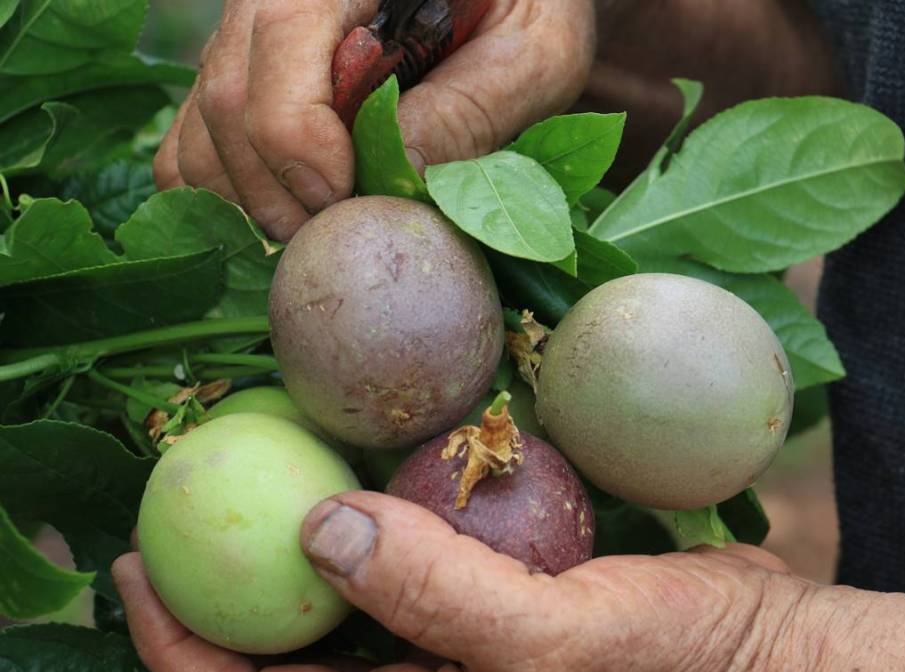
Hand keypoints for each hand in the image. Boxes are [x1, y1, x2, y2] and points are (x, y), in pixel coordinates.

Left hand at [114, 490, 815, 671]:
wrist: (763, 656)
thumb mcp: (556, 645)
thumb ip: (437, 594)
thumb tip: (315, 527)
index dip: (180, 649)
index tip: (135, 566)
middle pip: (285, 650)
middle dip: (221, 584)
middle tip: (180, 498)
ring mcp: (456, 642)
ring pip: (343, 594)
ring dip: (294, 536)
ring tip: (256, 463)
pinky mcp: (493, 594)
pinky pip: (409, 552)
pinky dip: (378, 506)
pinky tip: (370, 453)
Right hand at [154, 0, 594, 240]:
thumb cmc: (531, 10)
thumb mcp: (536, 53)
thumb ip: (471, 109)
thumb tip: (394, 184)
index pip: (282, 34)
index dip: (300, 136)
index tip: (345, 201)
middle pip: (229, 94)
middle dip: (276, 191)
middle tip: (337, 240)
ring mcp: (246, 32)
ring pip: (202, 128)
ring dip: (251, 204)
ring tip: (321, 234)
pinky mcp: (237, 74)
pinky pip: (192, 144)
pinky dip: (225, 198)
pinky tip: (287, 220)